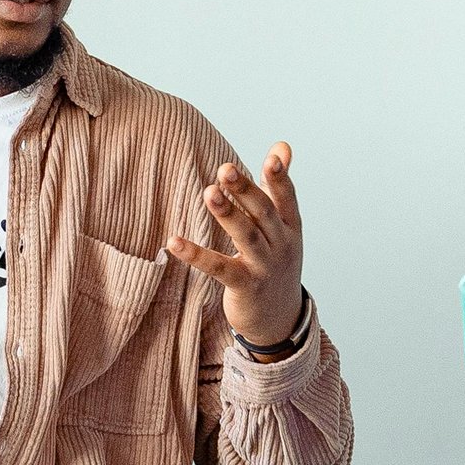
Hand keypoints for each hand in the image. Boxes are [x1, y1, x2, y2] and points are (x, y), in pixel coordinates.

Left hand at [166, 142, 305, 345]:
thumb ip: (277, 186)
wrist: (278, 318)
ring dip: (227, 215)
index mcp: (289, 227)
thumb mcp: (282, 226)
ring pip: (245, 237)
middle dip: (245, 191)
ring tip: (208, 193)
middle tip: (225, 168)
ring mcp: (263, 268)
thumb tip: (282, 146)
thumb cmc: (274, 261)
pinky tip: (174, 242)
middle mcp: (281, 246)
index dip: (280, 179)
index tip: (271, 159)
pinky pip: (219, 268)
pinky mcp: (244, 287)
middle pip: (263, 214)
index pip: (286, 199)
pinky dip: (196, 255)